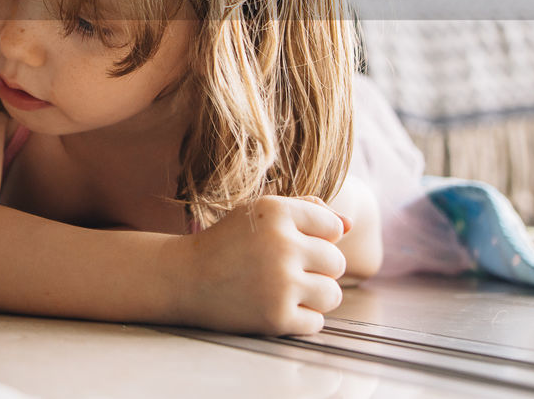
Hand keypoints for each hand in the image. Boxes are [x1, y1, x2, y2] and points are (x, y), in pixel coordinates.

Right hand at [167, 195, 346, 335]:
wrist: (183, 278)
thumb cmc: (227, 243)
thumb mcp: (260, 213)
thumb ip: (307, 211)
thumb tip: (350, 225)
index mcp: (277, 211)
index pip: (333, 229)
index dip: (314, 239)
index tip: (287, 244)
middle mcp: (282, 244)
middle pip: (336, 263)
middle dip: (316, 269)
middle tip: (281, 270)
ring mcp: (280, 283)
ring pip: (332, 295)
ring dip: (312, 296)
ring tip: (281, 289)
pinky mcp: (276, 318)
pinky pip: (316, 322)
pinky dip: (298, 319)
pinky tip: (272, 306)